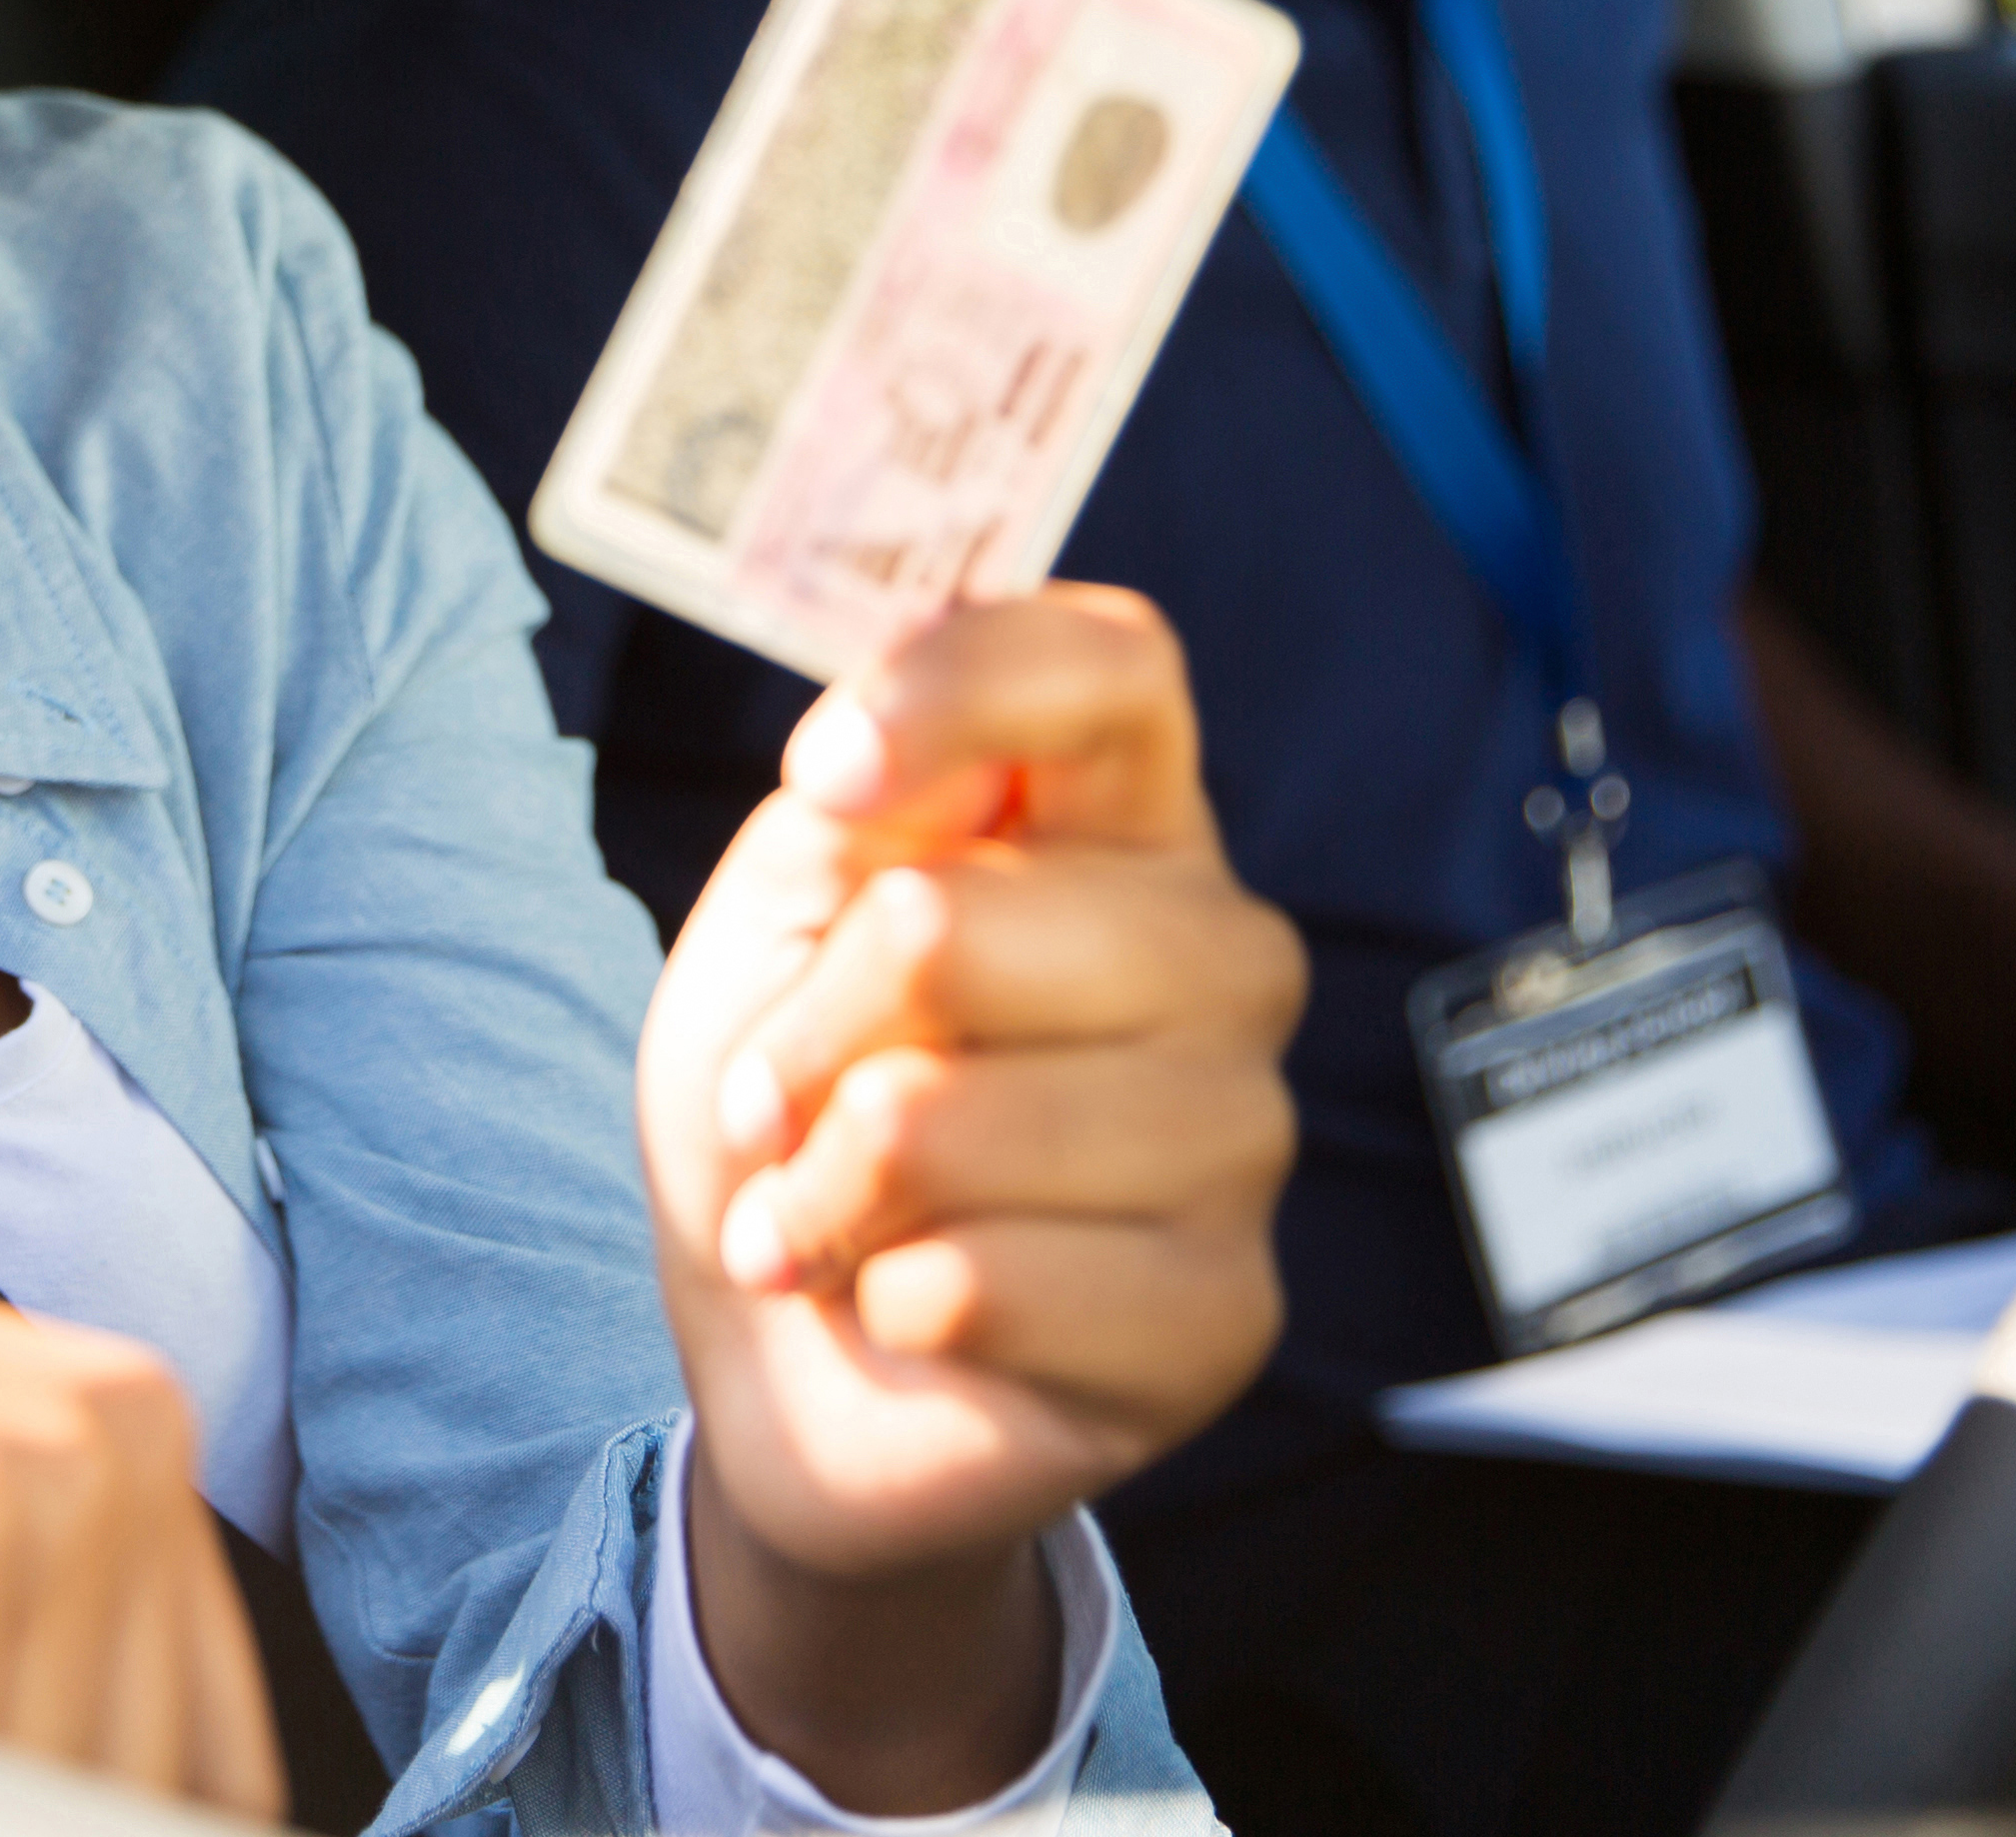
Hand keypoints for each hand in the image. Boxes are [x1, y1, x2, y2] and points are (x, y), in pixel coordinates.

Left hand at [635, 589, 1300, 1784]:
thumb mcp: (784, 918)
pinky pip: (989, 1284)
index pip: (1114, 664)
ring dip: (825, 1188)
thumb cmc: (799, 1100)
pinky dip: (885, 1300)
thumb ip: (853, 809)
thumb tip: (877, 741)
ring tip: (820, 1218)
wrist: (788, 1352)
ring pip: (954, 1119)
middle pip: (962, 920)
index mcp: (1121, 822)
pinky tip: (902, 1305)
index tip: (821, 777)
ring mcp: (1243, 1135)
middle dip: (806, 1033)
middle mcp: (1220, 956)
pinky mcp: (1224, 1313)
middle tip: (772, 1107)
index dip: (955, 689)